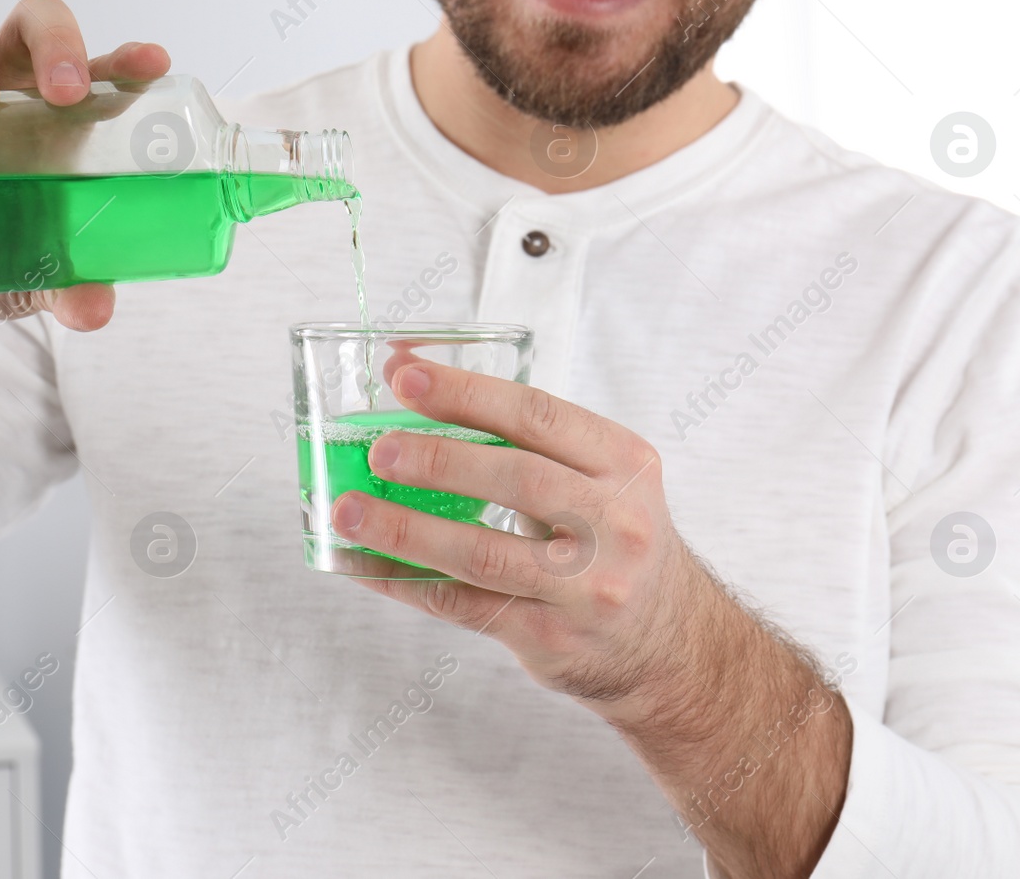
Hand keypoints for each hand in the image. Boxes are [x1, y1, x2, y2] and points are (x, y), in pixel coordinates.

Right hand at [0, 0, 169, 450]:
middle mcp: (8, 76)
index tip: (152, 63)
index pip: (104, 68)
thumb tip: (96, 311)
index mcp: (60, 111)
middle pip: (36, 16)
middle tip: (64, 93)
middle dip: (56, 42)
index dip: (128, 59)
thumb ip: (68, 288)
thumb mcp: (33, 276)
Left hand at [330, 358, 711, 725]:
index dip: (466, 393)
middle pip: (516, 479)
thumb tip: (410, 377)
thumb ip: (521, 437)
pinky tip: (362, 563)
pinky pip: (462, 606)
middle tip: (378, 448)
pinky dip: (404, 581)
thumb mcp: (601, 478)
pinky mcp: (550, 638)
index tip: (404, 375)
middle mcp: (615, 524)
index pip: (538, 416)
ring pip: (482, 553)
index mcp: (625, 464)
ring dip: (405, 529)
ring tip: (349, 509)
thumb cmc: (612, 539)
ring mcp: (585, 588)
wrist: (671, 644)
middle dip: (438, 459)